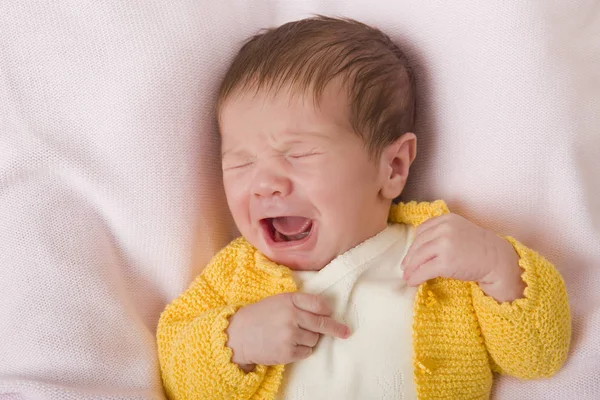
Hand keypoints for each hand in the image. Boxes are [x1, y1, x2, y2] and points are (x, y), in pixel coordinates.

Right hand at [226, 292, 349, 371]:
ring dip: (309, 339)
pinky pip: (307, 352)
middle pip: (321, 323)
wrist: (237, 336)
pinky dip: (302, 350)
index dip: (326, 309)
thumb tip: (324, 310)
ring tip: (291, 336)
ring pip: (314, 339)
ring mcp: (290, 335)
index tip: (330, 313)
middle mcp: (292, 316)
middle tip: (346, 332)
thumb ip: (298, 302)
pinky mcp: (288, 351)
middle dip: (335, 328)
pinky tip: (288, 345)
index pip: (318, 303)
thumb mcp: (277, 301)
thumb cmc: (259, 316)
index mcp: (289, 300)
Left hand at [402, 213, 525, 301]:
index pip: (422, 230)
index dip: (414, 244)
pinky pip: (424, 270)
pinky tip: (413, 282)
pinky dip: (416, 277)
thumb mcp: (459, 231)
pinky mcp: (446, 262)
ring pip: (419, 257)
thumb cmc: (479, 248)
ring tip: (407, 276)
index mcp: (446, 220)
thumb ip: (441, 233)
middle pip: (418, 244)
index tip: (410, 254)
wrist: (497, 260)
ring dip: (410, 269)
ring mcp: (445, 245)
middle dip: (410, 257)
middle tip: (405, 268)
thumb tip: (419, 249)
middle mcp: (444, 229)